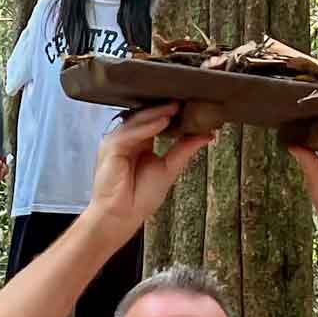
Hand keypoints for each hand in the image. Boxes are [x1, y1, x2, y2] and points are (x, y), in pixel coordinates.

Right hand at [89, 104, 213, 234]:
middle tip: (184, 100)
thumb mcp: (169, 169)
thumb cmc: (140, 198)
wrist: (122, 216)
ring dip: (157, 113)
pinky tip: (162, 122)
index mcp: (139, 142)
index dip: (170, 112)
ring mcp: (117, 142)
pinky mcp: (111, 149)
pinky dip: (147, 127)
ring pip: (137, 121)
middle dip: (164, 108)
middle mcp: (127, 140)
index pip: (154, 121)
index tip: (189, 105)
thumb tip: (206, 134)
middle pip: (145, 117)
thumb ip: (185, 149)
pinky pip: (130, 133)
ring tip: (175, 108)